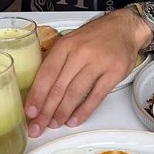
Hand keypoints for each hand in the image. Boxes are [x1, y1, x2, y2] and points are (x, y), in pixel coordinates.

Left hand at [25, 10, 152, 136]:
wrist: (123, 27)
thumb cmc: (94, 38)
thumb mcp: (70, 42)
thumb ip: (56, 62)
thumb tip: (38, 90)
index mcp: (65, 45)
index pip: (46, 74)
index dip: (37, 96)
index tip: (29, 112)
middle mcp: (80, 53)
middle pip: (59, 87)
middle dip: (46, 111)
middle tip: (39, 126)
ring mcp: (98, 63)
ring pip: (75, 93)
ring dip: (63, 112)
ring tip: (54, 124)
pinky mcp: (114, 72)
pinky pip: (96, 96)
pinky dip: (84, 111)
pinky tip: (74, 120)